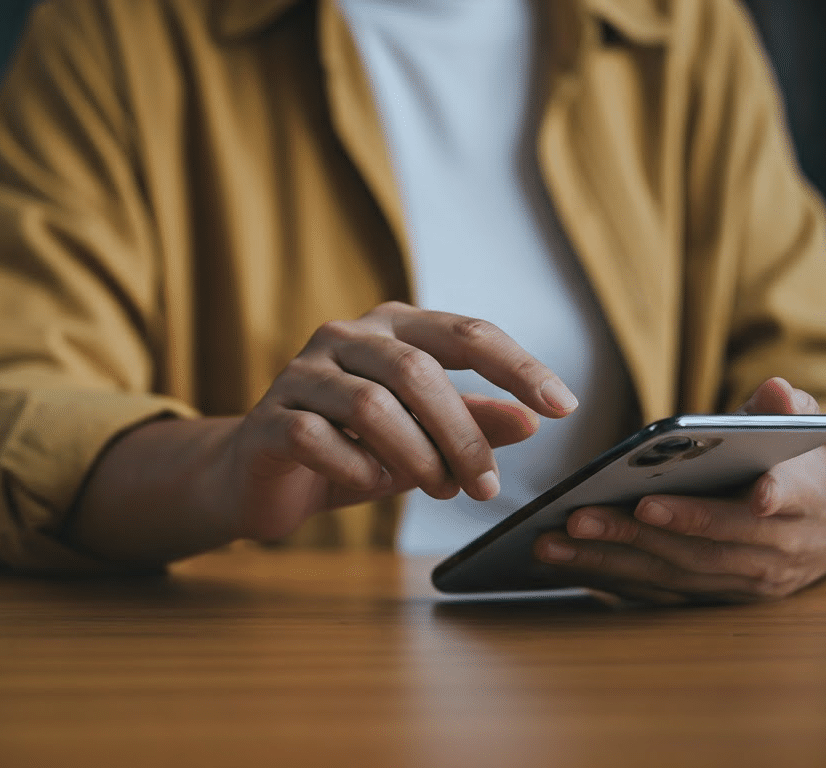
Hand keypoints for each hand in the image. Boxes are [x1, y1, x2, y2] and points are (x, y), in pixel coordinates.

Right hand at [224, 301, 575, 540]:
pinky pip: (317, 438)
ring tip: (437, 489)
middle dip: (462, 434)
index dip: (519, 367)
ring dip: (415, 454)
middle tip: (486, 488)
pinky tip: (370, 484)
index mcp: (392, 329)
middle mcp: (344, 337)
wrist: (262, 477)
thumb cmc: (351, 447)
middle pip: (418, 371)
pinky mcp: (268, 420)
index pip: (466, 333)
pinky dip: (356, 468)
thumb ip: (472, 422)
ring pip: (370, 404)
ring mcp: (300, 375)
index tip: (563, 407)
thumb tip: (533, 421)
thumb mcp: (423, 437)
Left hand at [533, 377, 825, 603]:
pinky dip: (613, 579)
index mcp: (808, 500)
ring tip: (558, 540)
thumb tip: (776, 390)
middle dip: (649, 530)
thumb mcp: (800, 430)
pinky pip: (661, 592)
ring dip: (614, 559)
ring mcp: (748, 580)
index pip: (791, 498)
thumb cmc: (797, 466)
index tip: (750, 495)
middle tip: (586, 514)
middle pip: (712, 542)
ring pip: (678, 572)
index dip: (770, 497)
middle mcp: (781, 549)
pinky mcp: (718, 596)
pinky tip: (569, 562)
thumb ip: (786, 409)